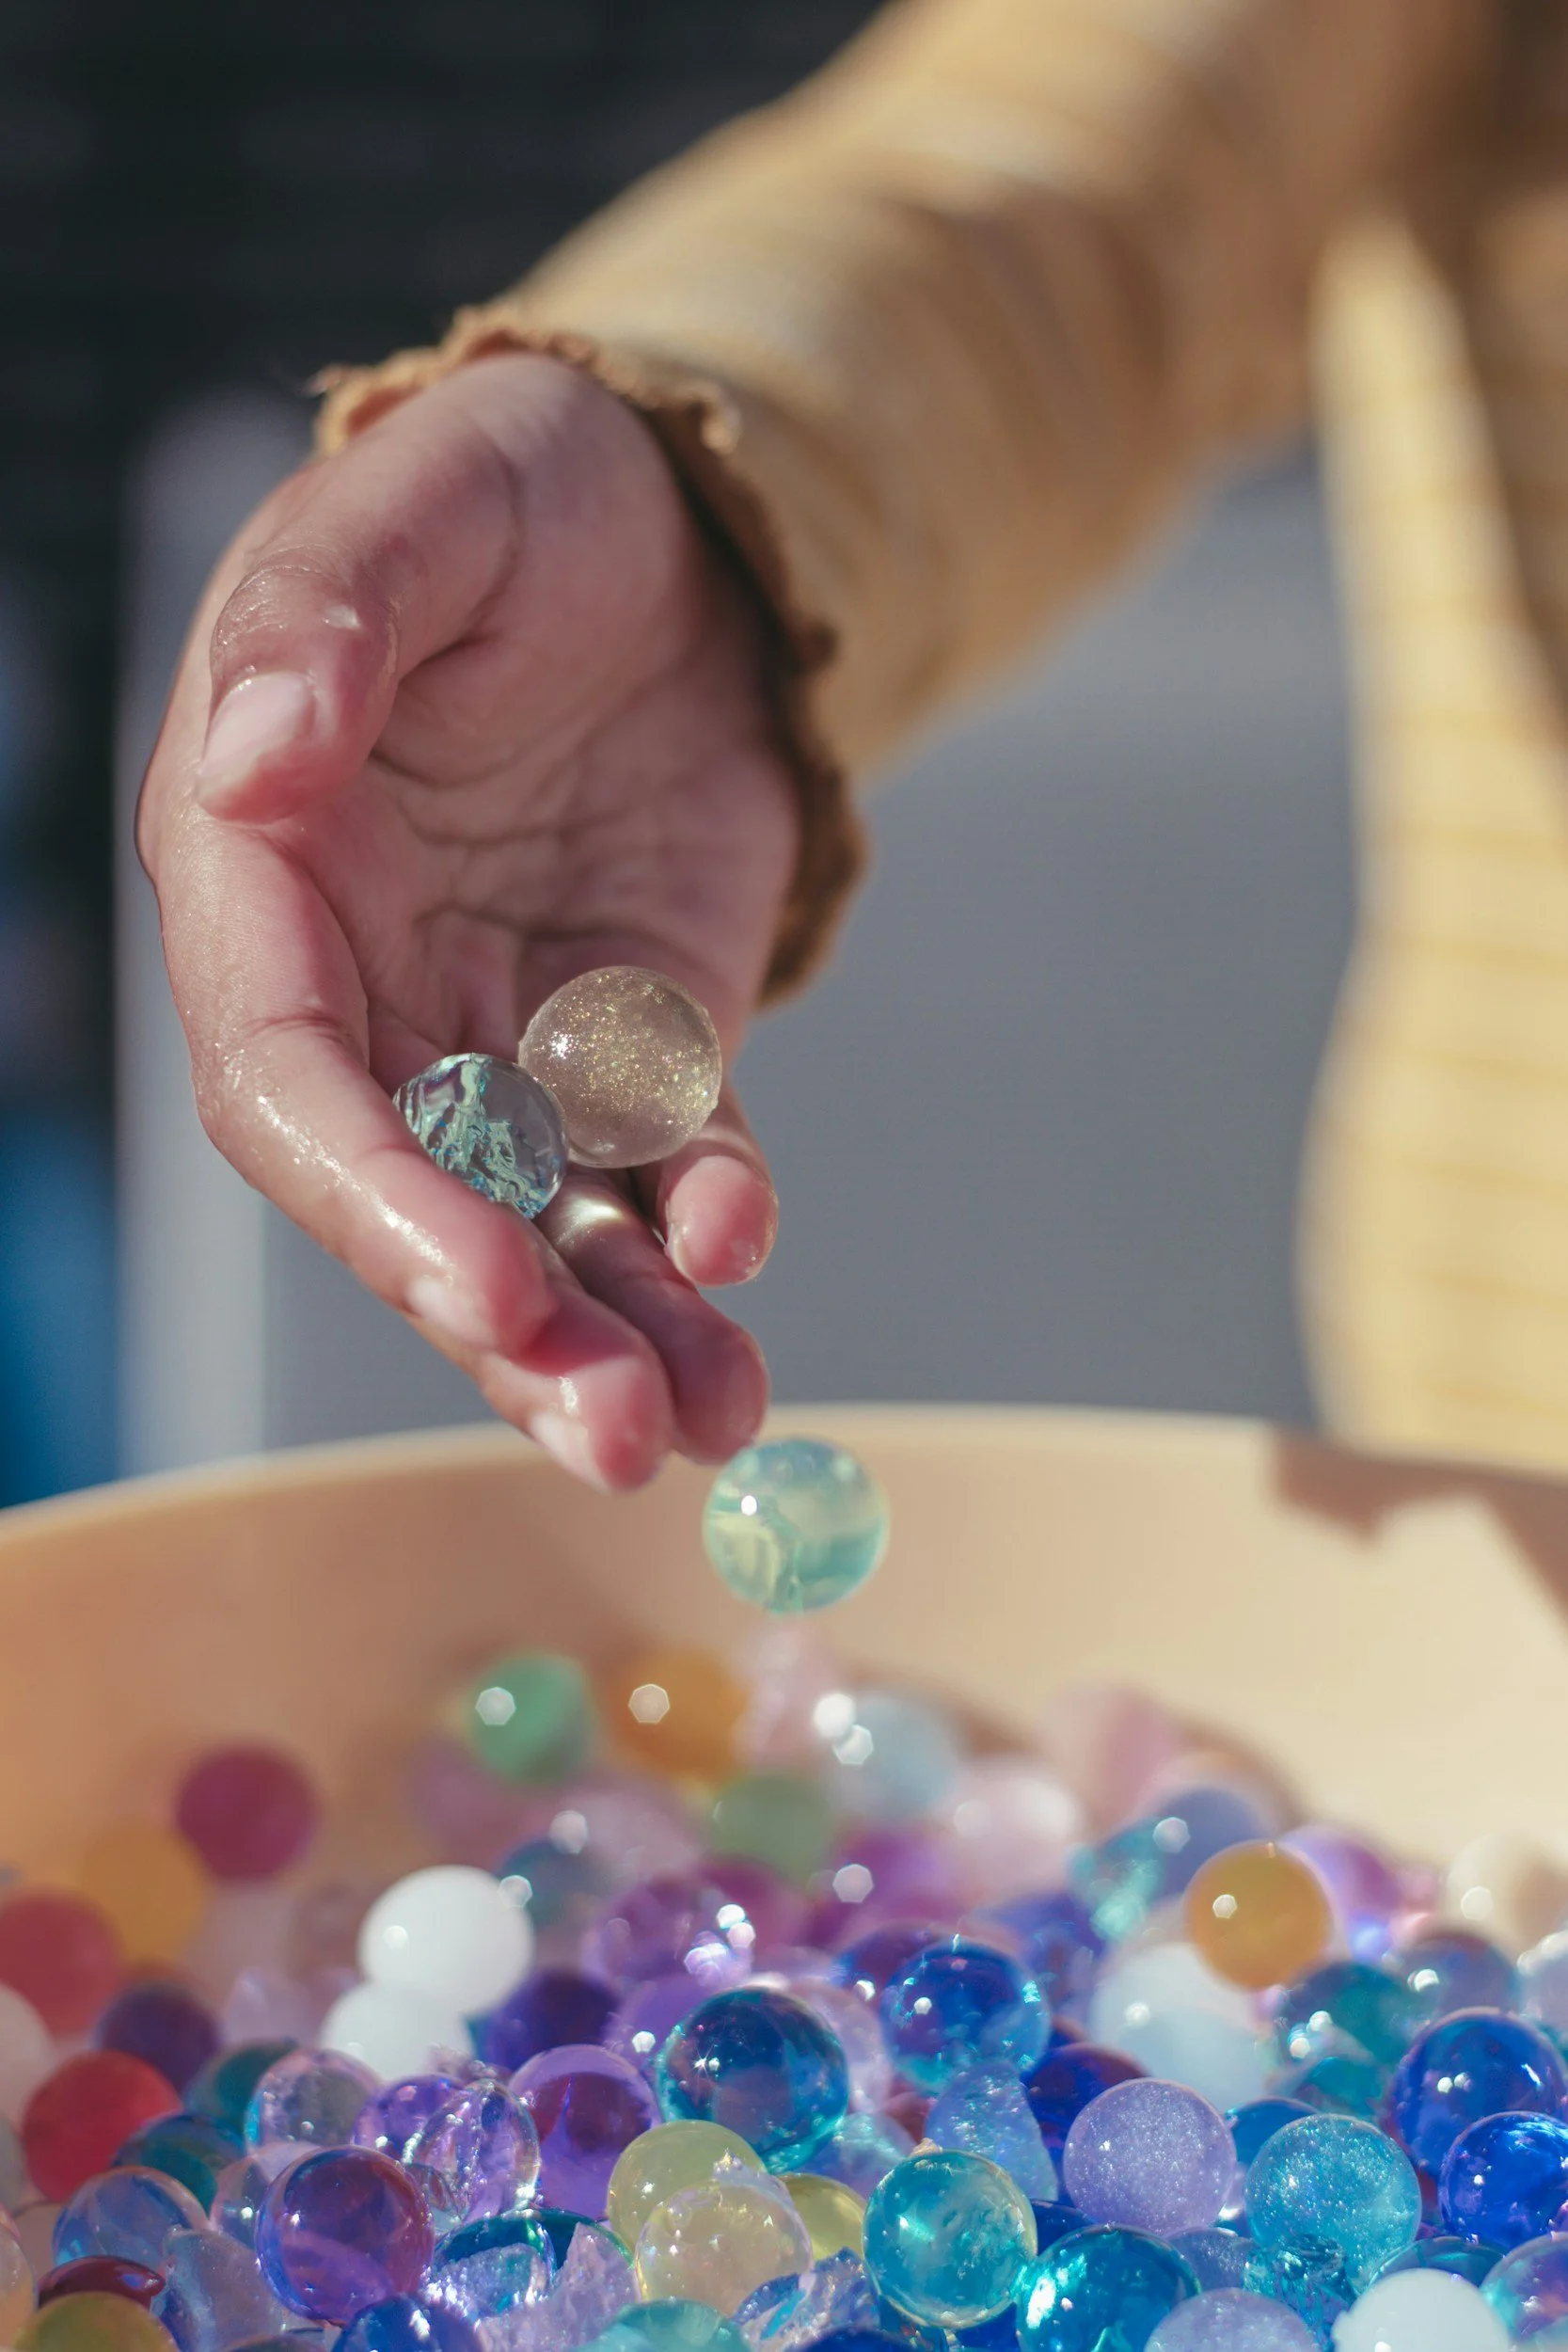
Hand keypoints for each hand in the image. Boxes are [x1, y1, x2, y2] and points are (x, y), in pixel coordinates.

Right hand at [136, 352, 800, 1488]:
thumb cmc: (513, 491)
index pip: (291, 1083)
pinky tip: (744, 1244)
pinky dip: (711, 1215)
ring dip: (623, 1326)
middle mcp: (379, 989)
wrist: (678, 520)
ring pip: (552, 1217)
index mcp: (270, 884)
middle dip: (511, 1327)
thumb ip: (325, 626)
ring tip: (710, 1419)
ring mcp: (516, 1028)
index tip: (485, 1285)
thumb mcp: (417, 506)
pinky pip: (673, 1156)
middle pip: (423, 1200)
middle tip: (613, 1435)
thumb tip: (249, 765)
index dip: (379, 1199)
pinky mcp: (644, 1036)